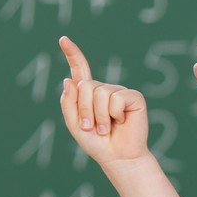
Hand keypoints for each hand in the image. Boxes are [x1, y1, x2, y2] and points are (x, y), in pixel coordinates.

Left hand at [58, 36, 149, 166]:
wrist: (118, 157)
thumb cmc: (97, 143)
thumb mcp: (74, 124)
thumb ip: (68, 102)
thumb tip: (69, 79)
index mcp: (89, 94)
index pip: (80, 70)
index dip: (72, 54)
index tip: (63, 39)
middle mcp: (104, 90)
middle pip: (85, 86)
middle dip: (84, 109)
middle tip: (91, 127)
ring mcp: (119, 92)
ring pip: (100, 93)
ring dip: (99, 116)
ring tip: (106, 129)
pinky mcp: (133, 97)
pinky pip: (116, 98)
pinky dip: (114, 113)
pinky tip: (121, 122)